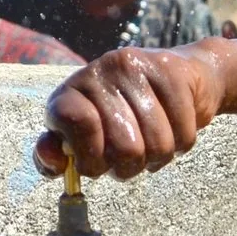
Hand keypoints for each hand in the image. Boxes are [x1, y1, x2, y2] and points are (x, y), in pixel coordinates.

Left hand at [37, 43, 226, 179]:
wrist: (181, 75)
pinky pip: (183, 135)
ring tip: (153, 144)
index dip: (90, 158)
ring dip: (158, 158)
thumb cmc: (123, 115)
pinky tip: (173, 129)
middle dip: (130, 167)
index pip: (74, 123)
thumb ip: (56, 154)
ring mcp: (136, 68)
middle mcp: (100, 72)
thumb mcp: (82, 134)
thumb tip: (53, 163)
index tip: (97, 164)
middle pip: (125, 148)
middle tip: (130, 159)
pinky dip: (182, 145)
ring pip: (158, 145)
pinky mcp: (171, 71)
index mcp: (71, 91)